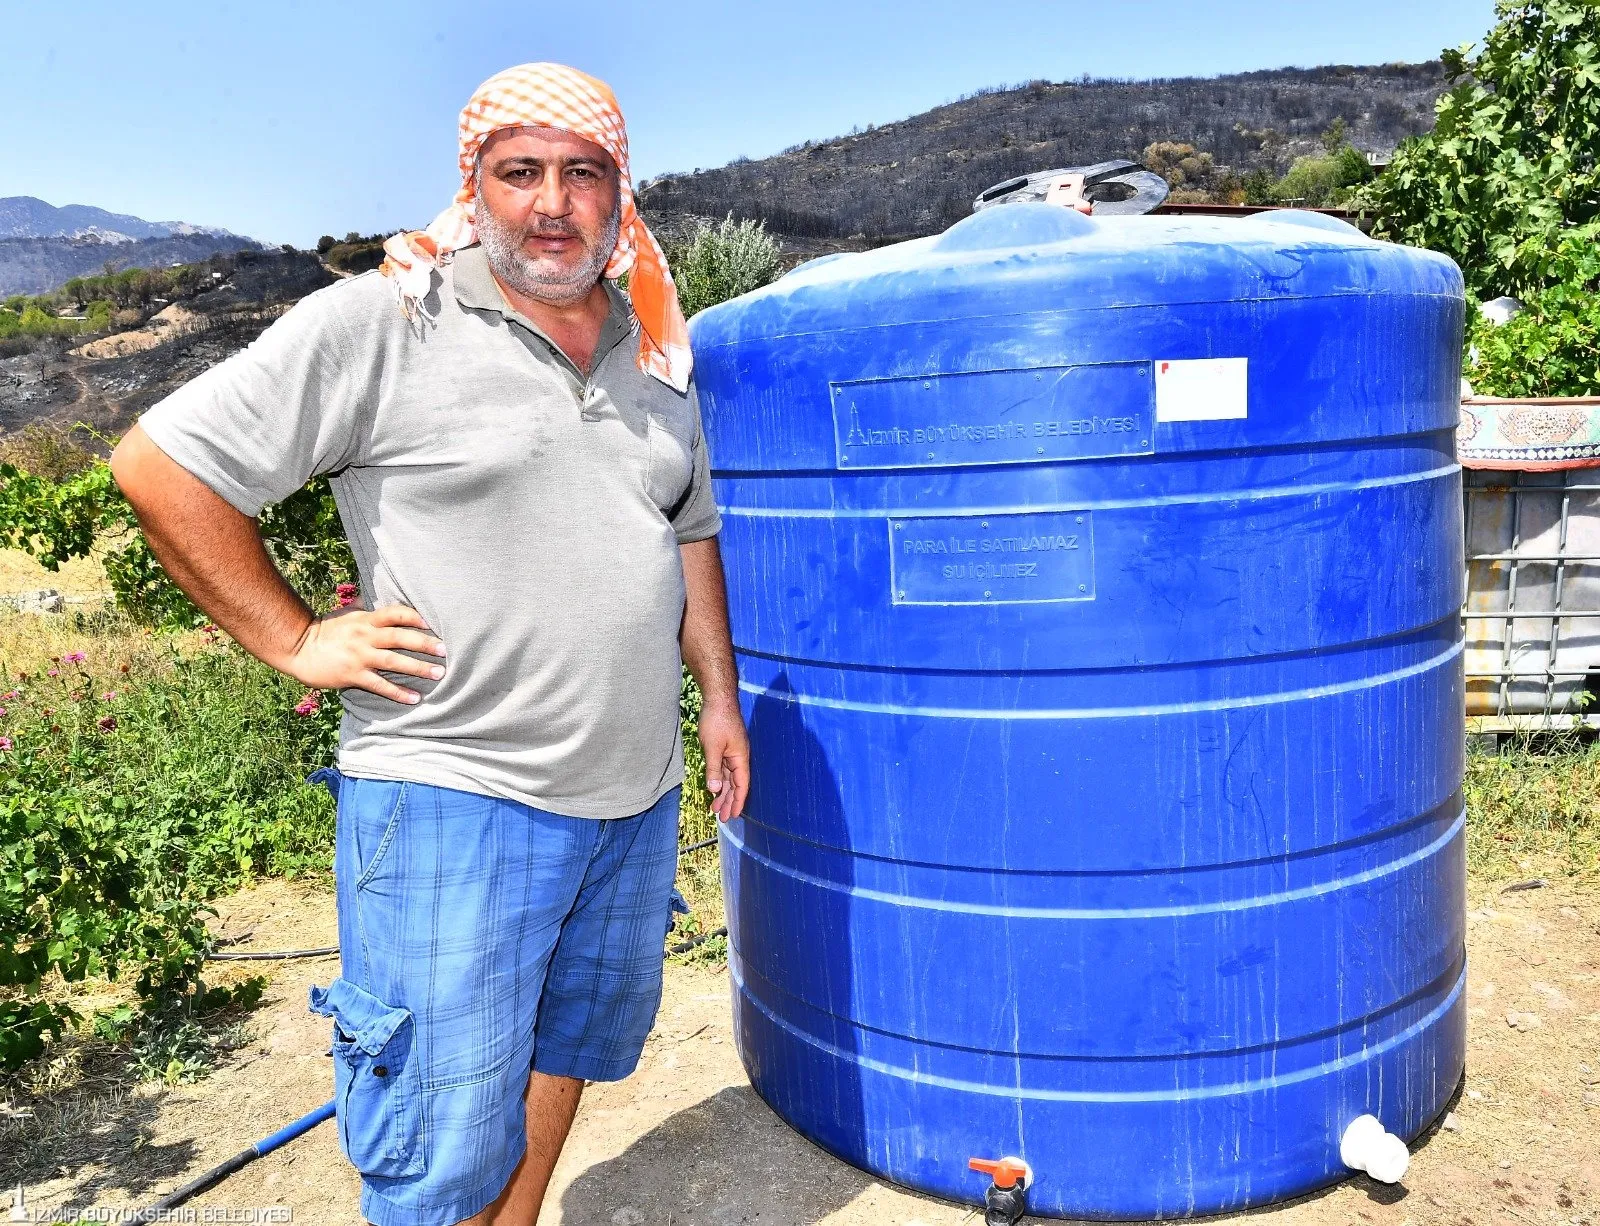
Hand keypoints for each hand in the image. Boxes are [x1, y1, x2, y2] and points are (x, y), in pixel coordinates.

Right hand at [278, 604, 445, 704]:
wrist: (297, 648)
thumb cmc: (325, 631)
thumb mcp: (347, 616)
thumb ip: (367, 612)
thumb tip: (383, 602)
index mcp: (365, 619)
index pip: (395, 614)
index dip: (415, 616)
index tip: (432, 622)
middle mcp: (365, 636)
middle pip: (400, 637)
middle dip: (424, 643)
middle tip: (445, 650)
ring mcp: (359, 656)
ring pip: (394, 661)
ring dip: (418, 668)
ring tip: (438, 674)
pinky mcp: (353, 675)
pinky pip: (380, 685)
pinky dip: (398, 692)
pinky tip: (414, 698)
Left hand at [696, 699, 749, 821]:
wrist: (718, 698)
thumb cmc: (717, 720)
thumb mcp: (712, 747)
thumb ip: (713, 769)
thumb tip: (714, 790)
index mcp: (740, 758)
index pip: (741, 786)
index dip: (737, 802)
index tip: (731, 816)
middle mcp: (738, 757)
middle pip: (735, 784)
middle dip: (729, 801)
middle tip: (722, 817)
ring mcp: (732, 752)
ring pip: (728, 778)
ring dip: (722, 792)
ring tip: (715, 807)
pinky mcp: (724, 748)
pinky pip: (723, 769)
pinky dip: (719, 780)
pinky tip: (714, 788)